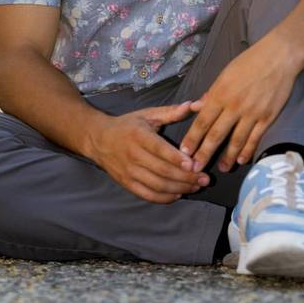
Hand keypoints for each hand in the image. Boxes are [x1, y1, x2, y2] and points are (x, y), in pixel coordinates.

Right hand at [89, 102, 211, 203]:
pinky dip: (164, 198)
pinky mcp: (126, 183)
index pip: (160, 149)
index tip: (194, 164)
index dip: (177, 158)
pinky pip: (147, 195)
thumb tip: (194, 105)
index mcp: (139, 135)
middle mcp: (133, 155)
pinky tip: (178, 195)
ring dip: (179, 188)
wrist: (98, 139)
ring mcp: (128, 171)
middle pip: (162, 170)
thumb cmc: (128, 125)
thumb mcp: (147, 114)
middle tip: (205, 179)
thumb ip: (171, 112)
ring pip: (157, 185)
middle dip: (186, 177)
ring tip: (196, 187)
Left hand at [179, 35, 300, 174]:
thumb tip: (196, 107)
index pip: (202, 122)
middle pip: (216, 135)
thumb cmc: (249, 62)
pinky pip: (255, 138)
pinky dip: (248, 150)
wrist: (279, 57)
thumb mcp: (225, 74)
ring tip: (221, 169)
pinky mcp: (267, 117)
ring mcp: (252, 113)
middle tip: (195, 169)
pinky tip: (242, 160)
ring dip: (227, 157)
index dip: (192, 139)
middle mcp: (234, 106)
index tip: (184, 153)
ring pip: (236, 140)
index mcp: (220, 94)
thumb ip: (211, 93)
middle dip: (204, 154)